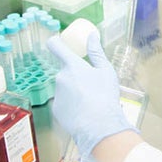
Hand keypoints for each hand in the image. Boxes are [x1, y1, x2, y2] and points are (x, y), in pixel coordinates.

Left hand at [47, 32, 135, 161]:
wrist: (98, 126)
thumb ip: (96, 51)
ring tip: (90, 102)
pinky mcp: (56, 109)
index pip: (56, 46)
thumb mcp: (105, 71)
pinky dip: (72, 105)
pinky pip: (63, 102)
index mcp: (72, 65)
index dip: (55, 42)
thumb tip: (92, 35)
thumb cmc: (104, 96)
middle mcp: (60, 77)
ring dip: (74, 91)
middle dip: (76, 76)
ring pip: (65, 88)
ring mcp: (57, 94)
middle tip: (92, 86)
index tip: (57, 42)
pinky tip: (84, 111)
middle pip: (66, 71)